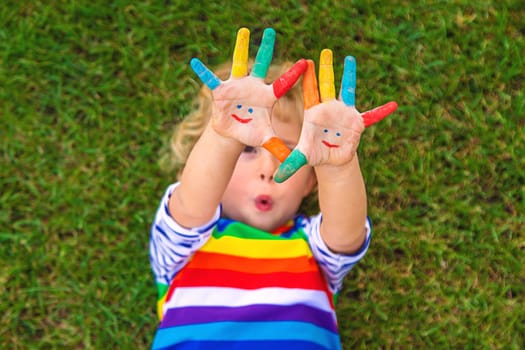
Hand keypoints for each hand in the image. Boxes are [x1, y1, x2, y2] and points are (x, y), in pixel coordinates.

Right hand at [190, 27, 306, 160]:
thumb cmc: (252, 132)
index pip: (283, 83)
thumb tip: (291, 161)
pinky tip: (195, 62)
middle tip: (271, 31)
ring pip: (239, 63)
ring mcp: (237, 85)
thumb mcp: (265, 139)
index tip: (305, 62)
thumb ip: (278, 148)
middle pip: (261, 64)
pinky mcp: (221, 90)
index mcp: (268, 96)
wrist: (233, 133)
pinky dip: (203, 71)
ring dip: (240, 48)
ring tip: (243, 31)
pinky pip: (211, 79)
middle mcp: (253, 86)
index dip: (294, 74)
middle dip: (266, 49)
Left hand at [274, 49, 397, 181]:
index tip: (306, 62)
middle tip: (325, 51)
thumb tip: (278, 178)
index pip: (311, 93)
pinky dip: (381, 112)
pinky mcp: (356, 123)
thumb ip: (291, 164)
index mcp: (314, 114)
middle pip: (327, 86)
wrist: (332, 159)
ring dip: (349, 76)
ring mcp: (344, 113)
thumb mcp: (303, 158)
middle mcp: (329, 109)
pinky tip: (393, 105)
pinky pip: (371, 116)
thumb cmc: (316, 154)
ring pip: (347, 91)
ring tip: (350, 60)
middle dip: (326, 69)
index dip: (308, 79)